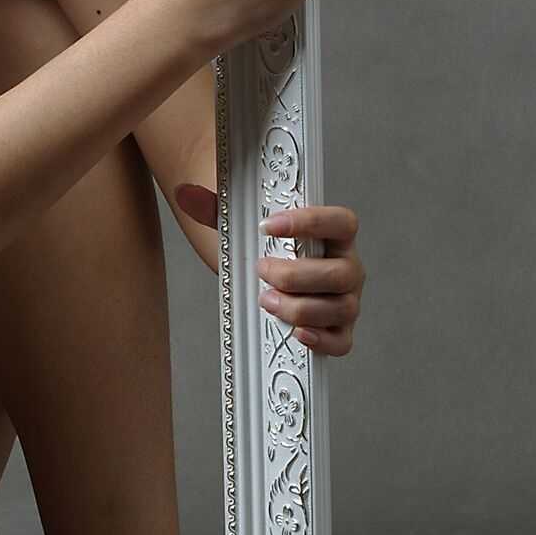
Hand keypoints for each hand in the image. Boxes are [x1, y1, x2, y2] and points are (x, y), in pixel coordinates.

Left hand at [173, 186, 363, 358]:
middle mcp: (348, 267)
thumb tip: (186, 193)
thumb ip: (218, 209)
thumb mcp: (243, 229)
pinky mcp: (340, 331)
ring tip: (266, 300)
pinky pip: (342, 341)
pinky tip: (296, 333)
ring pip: (341, 307)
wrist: (273, 280)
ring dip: (301, 307)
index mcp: (335, 236)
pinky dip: (321, 340)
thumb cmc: (269, 251)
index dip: (312, 222)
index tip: (268, 225)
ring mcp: (347, 301)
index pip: (341, 222)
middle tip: (261, 270)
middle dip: (296, 274)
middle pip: (340, 272)